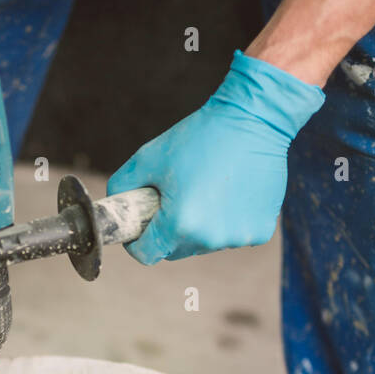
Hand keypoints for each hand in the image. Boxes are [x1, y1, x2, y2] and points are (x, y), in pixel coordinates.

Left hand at [107, 51, 324, 263]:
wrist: (253, 119)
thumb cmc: (199, 136)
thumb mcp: (148, 158)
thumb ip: (122, 188)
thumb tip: (115, 207)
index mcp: (180, 224)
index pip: (147, 254)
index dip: (137, 241)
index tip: (141, 225)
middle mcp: (210, 239)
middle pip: (177, 251)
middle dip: (169, 231)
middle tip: (176, 199)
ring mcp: (237, 238)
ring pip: (205, 243)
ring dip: (200, 226)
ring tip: (207, 189)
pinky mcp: (259, 232)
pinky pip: (232, 235)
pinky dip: (228, 221)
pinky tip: (232, 192)